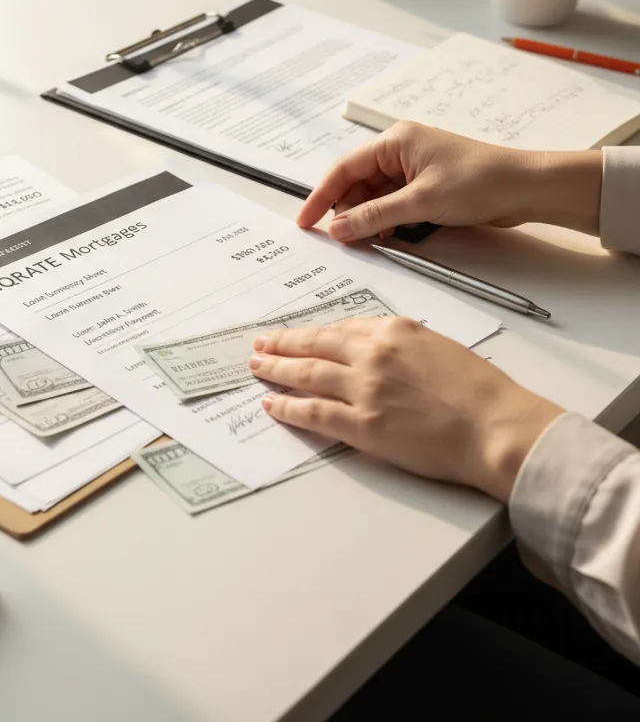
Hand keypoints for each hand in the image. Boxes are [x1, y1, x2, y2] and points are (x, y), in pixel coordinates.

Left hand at [249, 317, 562, 501]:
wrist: (497, 427)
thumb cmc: (480, 391)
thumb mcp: (438, 347)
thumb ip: (400, 344)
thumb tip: (372, 348)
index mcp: (394, 330)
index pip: (341, 328)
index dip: (314, 333)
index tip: (298, 335)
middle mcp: (372, 353)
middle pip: (314, 344)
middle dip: (283, 343)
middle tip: (261, 343)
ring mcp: (363, 388)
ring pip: (306, 374)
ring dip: (276, 369)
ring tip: (257, 367)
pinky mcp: (362, 424)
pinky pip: (313, 412)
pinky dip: (287, 407)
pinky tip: (271, 403)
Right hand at [297, 121, 602, 242]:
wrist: (528, 188)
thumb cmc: (481, 181)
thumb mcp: (420, 202)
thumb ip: (374, 217)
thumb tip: (338, 229)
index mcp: (395, 141)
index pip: (344, 168)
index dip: (321, 196)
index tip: (306, 221)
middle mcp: (400, 151)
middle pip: (357, 183)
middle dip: (345, 211)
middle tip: (337, 240)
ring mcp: (414, 169)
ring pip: (374, 196)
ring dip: (366, 219)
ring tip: (360, 242)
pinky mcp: (427, 186)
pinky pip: (393, 204)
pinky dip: (384, 221)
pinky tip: (383, 238)